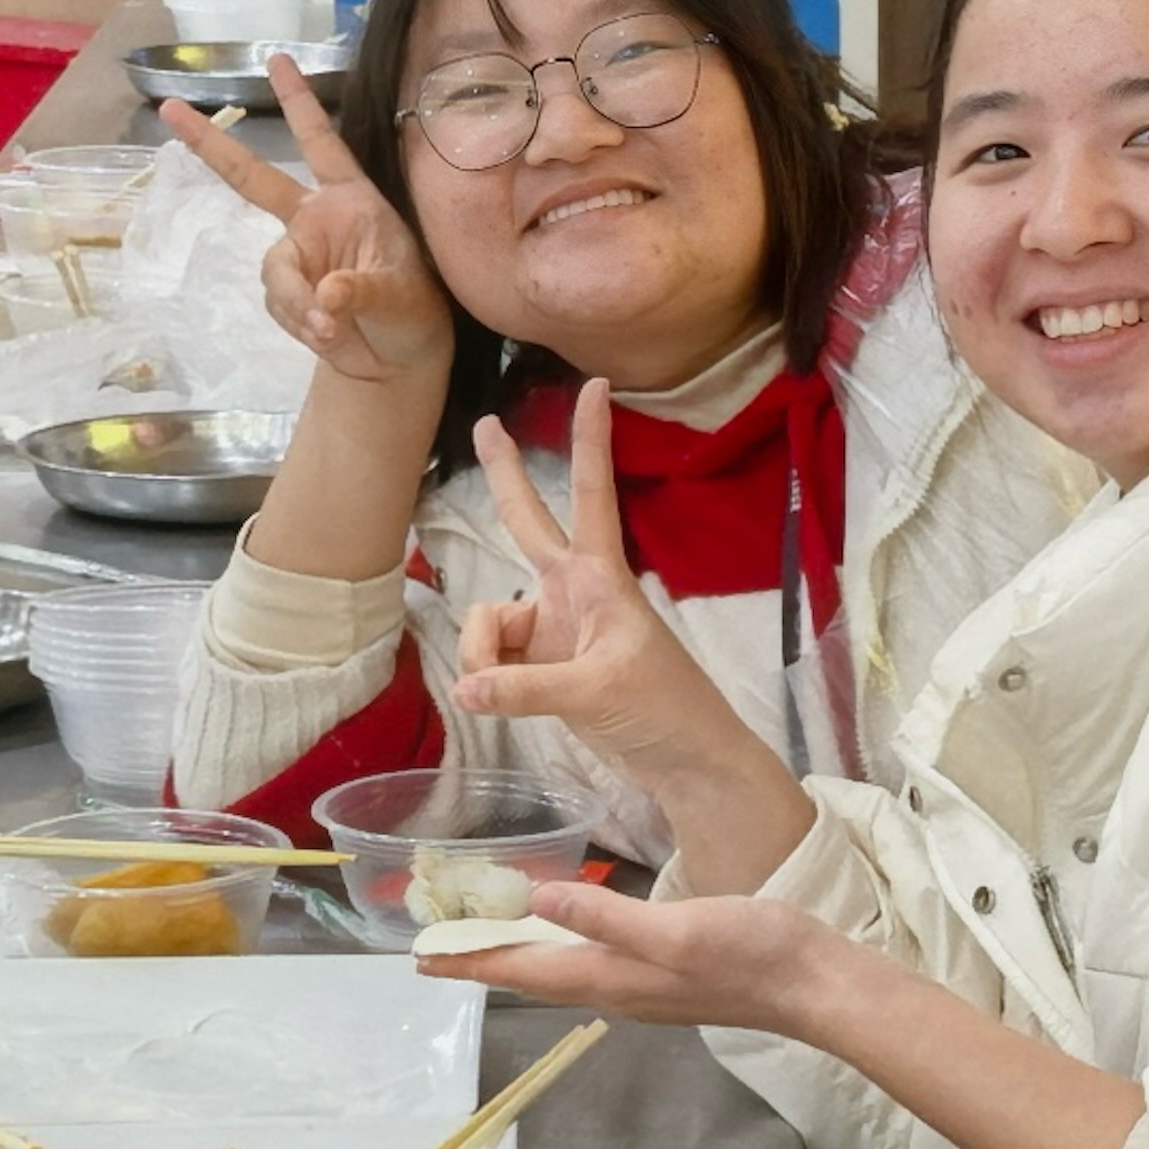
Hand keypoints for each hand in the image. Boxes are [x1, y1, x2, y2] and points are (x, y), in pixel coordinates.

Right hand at [163, 59, 448, 388]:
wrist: (398, 360)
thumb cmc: (411, 311)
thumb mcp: (400, 298)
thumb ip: (363, 292)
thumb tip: (325, 296)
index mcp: (349, 200)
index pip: (322, 143)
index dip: (299, 102)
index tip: (277, 59)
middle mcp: (314, 219)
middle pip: (252, 178)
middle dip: (211, 146)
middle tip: (169, 109)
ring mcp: (297, 256)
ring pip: (273, 272)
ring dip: (297, 304)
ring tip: (332, 331)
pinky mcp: (287, 294)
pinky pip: (278, 303)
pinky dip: (298, 323)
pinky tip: (327, 338)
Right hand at [449, 394, 812, 865]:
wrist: (684, 764)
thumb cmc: (663, 709)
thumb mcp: (596, 693)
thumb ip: (523, 689)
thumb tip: (464, 690)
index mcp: (600, 578)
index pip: (592, 493)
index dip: (589, 440)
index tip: (596, 384)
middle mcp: (571, 593)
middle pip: (528, 524)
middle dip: (506, 477)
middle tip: (486, 422)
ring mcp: (552, 630)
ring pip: (486, 621)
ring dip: (480, 653)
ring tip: (499, 693)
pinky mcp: (538, 669)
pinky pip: (488, 661)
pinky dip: (483, 681)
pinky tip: (492, 701)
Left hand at [451, 877, 858, 1041]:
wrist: (813, 984)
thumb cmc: (749, 952)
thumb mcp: (674, 927)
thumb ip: (605, 915)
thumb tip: (538, 900)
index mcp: (609, 976)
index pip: (521, 970)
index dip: (470, 960)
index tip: (420, 957)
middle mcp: (615, 988)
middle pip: (532, 974)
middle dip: (483, 959)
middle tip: (436, 944)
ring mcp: (640, 986)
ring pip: (560, 970)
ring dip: (518, 955)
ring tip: (483, 935)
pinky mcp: (664, 976)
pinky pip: (590, 963)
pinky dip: (559, 946)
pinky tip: (561, 928)